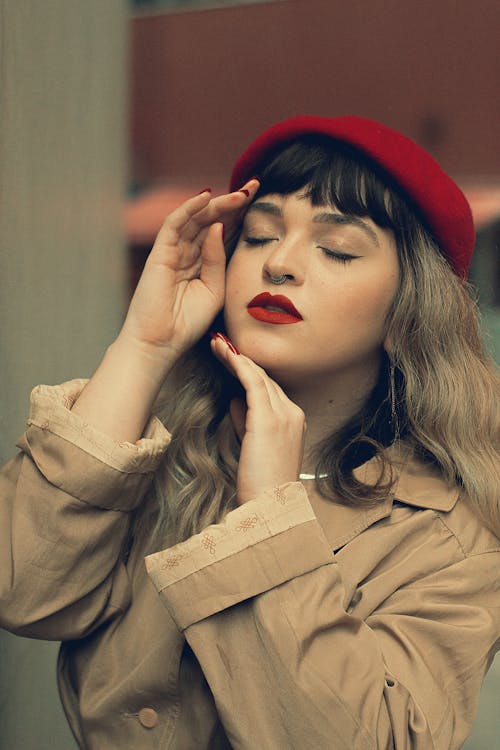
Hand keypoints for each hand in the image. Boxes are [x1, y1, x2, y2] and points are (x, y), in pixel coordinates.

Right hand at [117, 180, 259, 369]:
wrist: (162, 342)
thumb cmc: (187, 322)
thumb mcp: (215, 289)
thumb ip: (218, 259)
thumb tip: (219, 226)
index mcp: (203, 263)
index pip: (223, 232)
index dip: (241, 215)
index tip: (262, 200)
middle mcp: (188, 253)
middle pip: (212, 220)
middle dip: (233, 202)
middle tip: (255, 186)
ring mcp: (173, 251)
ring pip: (196, 218)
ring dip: (217, 203)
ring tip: (240, 192)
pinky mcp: (160, 252)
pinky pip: (174, 223)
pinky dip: (189, 208)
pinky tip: (207, 196)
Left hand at [211, 334, 305, 503]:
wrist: (269, 504)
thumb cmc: (259, 482)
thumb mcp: (253, 446)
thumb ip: (246, 421)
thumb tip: (235, 400)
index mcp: (294, 420)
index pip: (269, 389)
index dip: (248, 372)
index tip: (230, 359)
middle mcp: (293, 413)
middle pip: (265, 378)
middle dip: (241, 360)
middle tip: (220, 343)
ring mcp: (284, 414)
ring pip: (258, 376)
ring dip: (236, 357)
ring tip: (217, 344)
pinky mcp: (268, 418)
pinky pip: (252, 382)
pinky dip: (238, 365)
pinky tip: (225, 354)